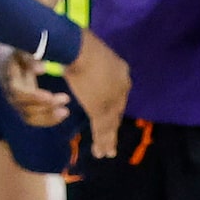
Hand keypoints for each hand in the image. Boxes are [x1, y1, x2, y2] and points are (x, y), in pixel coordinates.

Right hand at [0, 42, 73, 126]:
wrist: (3, 57)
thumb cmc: (17, 51)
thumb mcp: (21, 49)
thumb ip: (30, 58)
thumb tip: (42, 69)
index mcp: (9, 78)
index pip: (18, 92)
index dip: (34, 96)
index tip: (50, 96)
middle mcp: (10, 93)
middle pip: (25, 107)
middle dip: (46, 106)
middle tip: (66, 98)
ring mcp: (15, 102)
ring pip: (29, 116)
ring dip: (48, 116)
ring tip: (65, 111)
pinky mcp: (22, 107)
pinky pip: (34, 118)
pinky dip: (48, 119)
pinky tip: (61, 113)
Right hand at [61, 29, 130, 157]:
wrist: (78, 50)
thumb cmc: (78, 46)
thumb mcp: (88, 52)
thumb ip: (89, 61)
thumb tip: (80, 62)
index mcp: (120, 71)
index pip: (117, 94)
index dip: (112, 107)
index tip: (109, 118)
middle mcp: (121, 86)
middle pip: (116, 111)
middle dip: (112, 126)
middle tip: (110, 143)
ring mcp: (112, 98)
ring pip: (111, 123)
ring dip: (108, 139)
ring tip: (106, 153)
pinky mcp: (101, 109)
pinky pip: (103, 128)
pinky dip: (103, 141)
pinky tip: (103, 152)